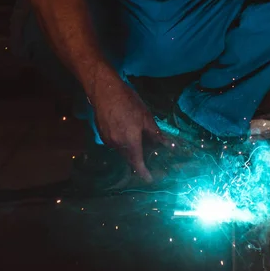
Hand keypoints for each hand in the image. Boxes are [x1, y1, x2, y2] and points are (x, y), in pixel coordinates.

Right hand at [90, 67, 165, 181]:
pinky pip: (115, 143)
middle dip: (139, 158)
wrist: (104, 91)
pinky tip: (127, 130)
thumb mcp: (146, 117)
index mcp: (130, 142)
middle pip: (130, 158)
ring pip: (122, 150)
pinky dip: (123, 142)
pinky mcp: (102, 135)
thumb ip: (155, 134)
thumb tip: (167, 145)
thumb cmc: (128, 102)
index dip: (144, 173)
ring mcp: (108, 140)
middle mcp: (117, 145)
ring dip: (131, 149)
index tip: (150, 179)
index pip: (138, 164)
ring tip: (138, 138)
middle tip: (149, 153)